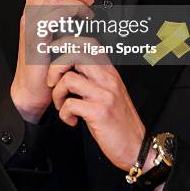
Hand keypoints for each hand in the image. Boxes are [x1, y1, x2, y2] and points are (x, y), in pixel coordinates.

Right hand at [10, 0, 93, 122]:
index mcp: (31, 13)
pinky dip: (73, 12)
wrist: (31, 91)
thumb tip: (78, 5)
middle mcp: (28, 15)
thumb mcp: (51, 37)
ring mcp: (31, 25)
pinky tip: (82, 21)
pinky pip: (55, 12)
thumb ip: (59, 20)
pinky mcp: (37, 36)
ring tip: (87, 12)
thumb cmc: (44, 67)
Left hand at [47, 41, 144, 170]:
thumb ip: (95, 78)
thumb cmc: (120, 122)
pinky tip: (71, 120)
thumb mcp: (110, 93)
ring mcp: (104, 95)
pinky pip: (70, 104)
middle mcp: (108, 79)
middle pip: (75, 55)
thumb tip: (72, 67)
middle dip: (55, 67)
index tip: (56, 56)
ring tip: (62, 105)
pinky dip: (64, 114)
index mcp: (109, 72)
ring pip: (68, 79)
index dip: (67, 44)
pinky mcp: (99, 112)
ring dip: (57, 94)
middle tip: (53, 83)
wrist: (136, 146)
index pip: (88, 44)